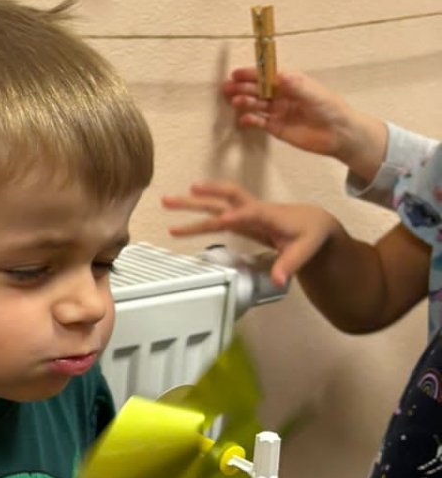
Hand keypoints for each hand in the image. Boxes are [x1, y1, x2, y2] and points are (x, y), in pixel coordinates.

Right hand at [162, 181, 338, 286]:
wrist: (312, 222)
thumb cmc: (308, 234)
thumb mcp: (304, 250)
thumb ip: (289, 265)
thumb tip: (277, 281)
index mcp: (270, 215)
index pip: (252, 212)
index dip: (238, 216)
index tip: (222, 220)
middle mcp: (253, 209)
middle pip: (224, 198)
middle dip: (202, 196)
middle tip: (178, 196)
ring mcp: (243, 213)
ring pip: (214, 204)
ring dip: (190, 204)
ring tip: (165, 202)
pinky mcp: (238, 219)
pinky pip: (214, 215)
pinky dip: (197, 218)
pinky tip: (179, 224)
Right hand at [221, 67, 384, 179]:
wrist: (339, 134)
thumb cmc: (331, 108)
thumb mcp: (314, 94)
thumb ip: (295, 86)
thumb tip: (279, 75)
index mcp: (290, 82)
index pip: (266, 75)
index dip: (251, 74)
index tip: (237, 73)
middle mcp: (281, 95)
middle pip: (257, 89)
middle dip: (243, 87)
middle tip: (229, 88)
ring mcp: (277, 111)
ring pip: (256, 104)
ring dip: (245, 102)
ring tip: (236, 102)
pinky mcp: (276, 127)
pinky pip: (259, 122)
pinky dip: (250, 120)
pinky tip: (245, 119)